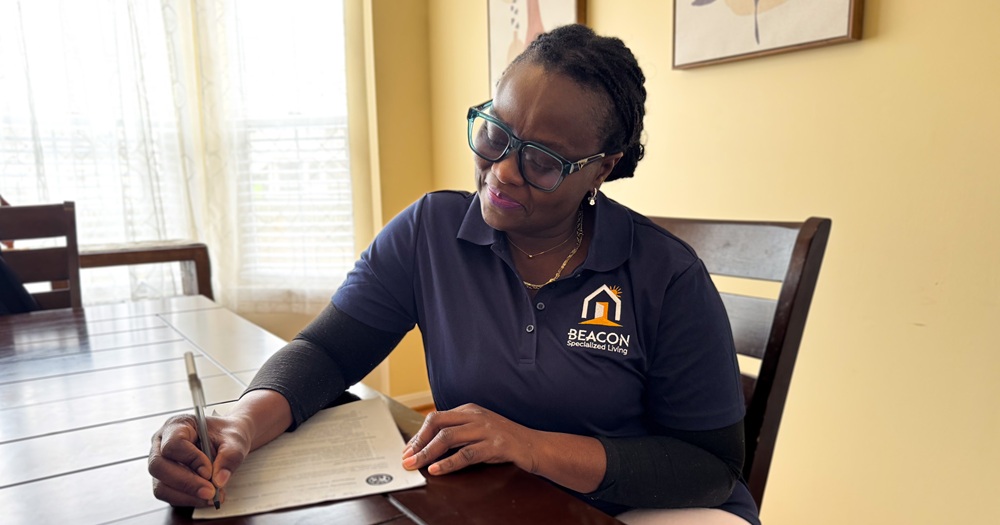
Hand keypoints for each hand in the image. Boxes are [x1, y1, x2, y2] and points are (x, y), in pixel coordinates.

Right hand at [148, 413, 251, 506]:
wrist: (227, 440)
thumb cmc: (227, 435)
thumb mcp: (235, 440)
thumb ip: (230, 456)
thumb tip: (219, 480)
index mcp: (177, 425)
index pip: (173, 444)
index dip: (190, 460)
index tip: (209, 471)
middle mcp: (162, 443)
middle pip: (159, 467)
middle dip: (186, 483)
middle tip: (210, 492)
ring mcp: (161, 462)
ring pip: (160, 485)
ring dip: (187, 495)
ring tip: (211, 497)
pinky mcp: (165, 479)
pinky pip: (168, 495)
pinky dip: (187, 499)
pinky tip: (205, 498)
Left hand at [401, 403, 538, 475]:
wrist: (535, 445)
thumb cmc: (505, 440)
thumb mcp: (479, 430)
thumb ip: (459, 432)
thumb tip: (430, 446)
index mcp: (469, 410)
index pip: (436, 418)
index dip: (419, 435)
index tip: (408, 450)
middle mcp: (475, 416)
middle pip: (437, 424)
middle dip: (418, 442)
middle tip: (406, 458)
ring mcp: (486, 430)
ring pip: (448, 438)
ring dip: (427, 453)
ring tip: (415, 464)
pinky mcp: (495, 445)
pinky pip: (466, 454)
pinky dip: (449, 463)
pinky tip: (437, 470)